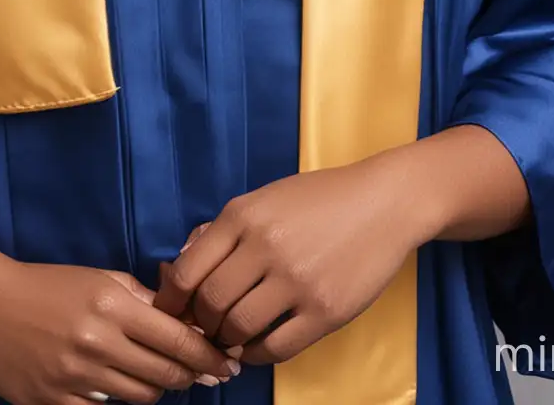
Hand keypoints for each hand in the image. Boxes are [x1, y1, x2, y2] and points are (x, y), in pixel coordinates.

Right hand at [0, 258, 241, 404]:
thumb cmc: (46, 284)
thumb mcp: (98, 277)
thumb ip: (140, 297)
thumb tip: (181, 317)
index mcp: (112, 305)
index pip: (177, 338)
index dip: (208, 355)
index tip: (226, 364)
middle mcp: (98, 343)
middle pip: (165, 373)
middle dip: (191, 375)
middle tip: (203, 374)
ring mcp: (75, 377)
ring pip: (141, 398)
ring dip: (158, 388)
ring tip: (161, 377)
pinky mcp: (54, 403)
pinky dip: (117, 402)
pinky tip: (118, 387)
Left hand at [152, 156, 427, 365]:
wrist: (383, 203)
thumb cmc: (320, 198)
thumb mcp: (265, 198)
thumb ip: (225, 229)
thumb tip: (184, 267)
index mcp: (243, 215)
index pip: (190, 269)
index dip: (173, 299)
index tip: (170, 311)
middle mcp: (265, 247)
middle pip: (210, 302)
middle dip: (200, 322)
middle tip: (204, 327)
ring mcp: (296, 282)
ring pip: (239, 328)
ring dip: (227, 339)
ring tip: (229, 337)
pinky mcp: (325, 311)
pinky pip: (277, 347)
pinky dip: (257, 354)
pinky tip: (255, 346)